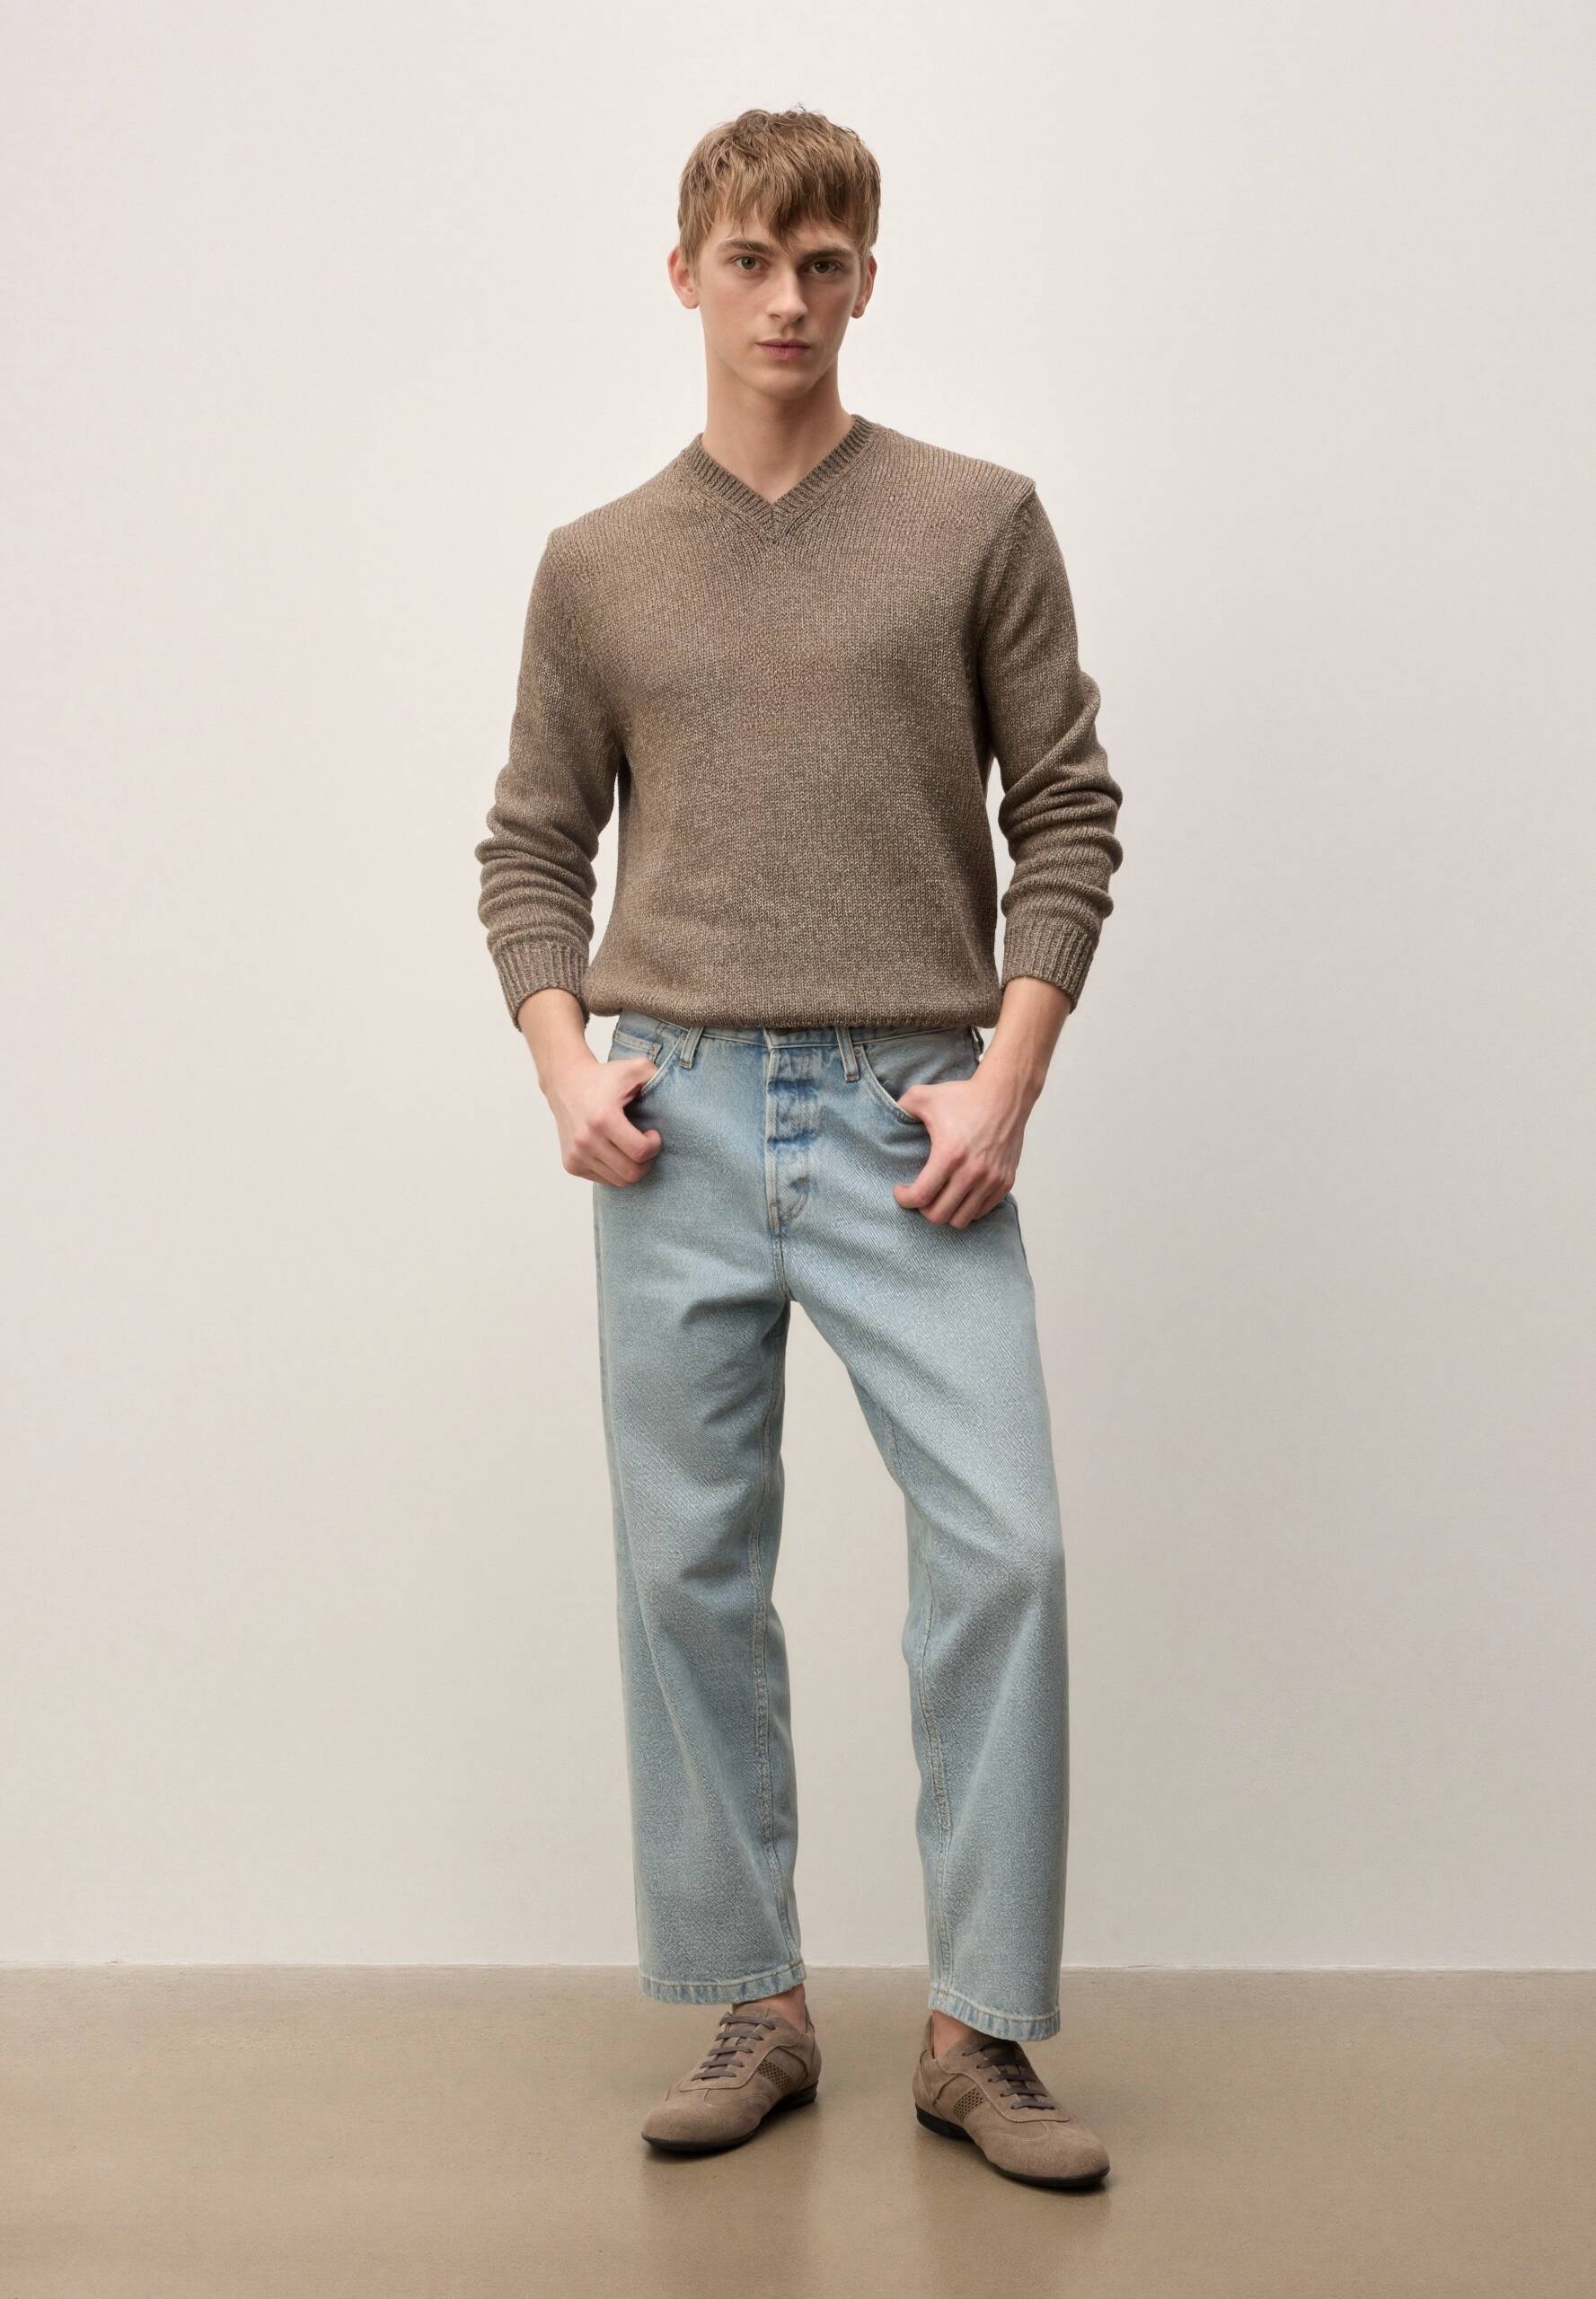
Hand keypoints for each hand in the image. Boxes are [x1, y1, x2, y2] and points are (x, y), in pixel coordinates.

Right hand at [544, 1045, 663, 1185]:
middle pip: (631, 1173)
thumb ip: (658, 1076)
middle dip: (646, 1162)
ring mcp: (576, 1154)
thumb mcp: (635, 1068)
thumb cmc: (604, 1078)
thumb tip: (678, 1093)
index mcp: (602, 1118)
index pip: (640, 1152)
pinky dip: (615, 1170)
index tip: (653, 1134)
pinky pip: (604, 1180)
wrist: (566, 1083)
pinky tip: (615, 1151)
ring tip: (631, 1147)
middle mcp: (585, 1139)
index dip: (654, 1146)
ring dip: (631, 1167)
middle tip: (645, 1145)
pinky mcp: (571, 1164)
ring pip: (618, 1181)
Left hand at [893, 1058, 1033, 1227]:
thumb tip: (885, 1119)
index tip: (900, 1190)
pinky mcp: (1005, 1182)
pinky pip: (981, 1211)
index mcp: (950, 1154)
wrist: (1005, 1095)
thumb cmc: (964, 1096)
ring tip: (939, 1197)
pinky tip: (959, 1193)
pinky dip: (966, 1208)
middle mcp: (972, 1171)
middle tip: (920, 1194)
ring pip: (961, 1219)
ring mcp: (991, 1179)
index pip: (921, 1196)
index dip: (904, 1199)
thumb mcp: (924, 1096)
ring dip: (945, 1212)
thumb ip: (900, 1108)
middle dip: (922, 1209)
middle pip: (939, 1215)